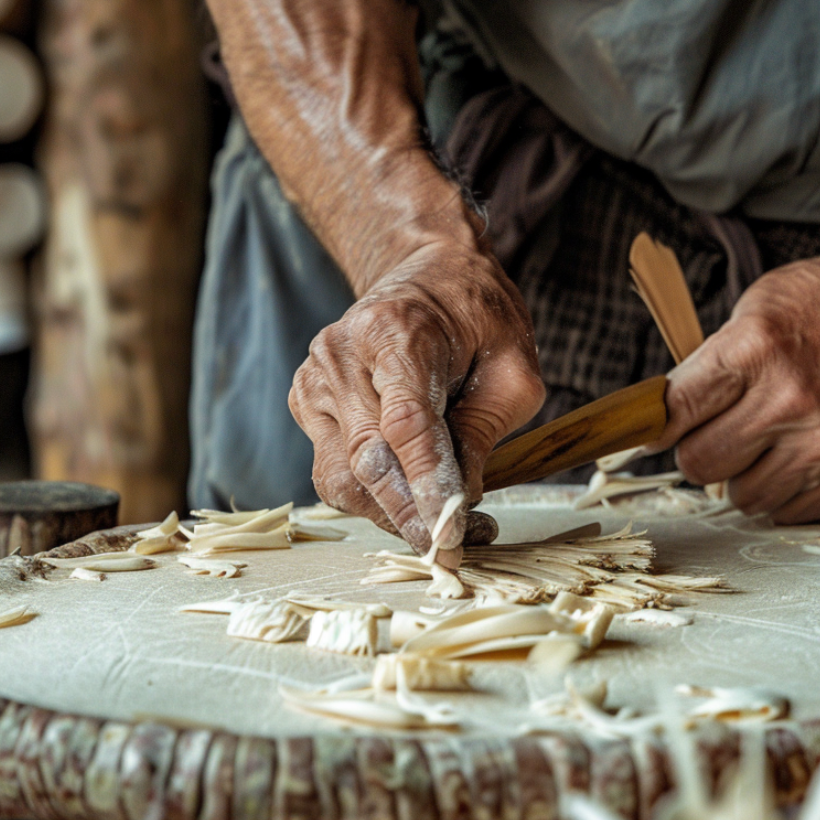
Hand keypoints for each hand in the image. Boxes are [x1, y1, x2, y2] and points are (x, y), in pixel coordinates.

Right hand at [289, 241, 544, 561]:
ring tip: (447, 522)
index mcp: (396, 329)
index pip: (405, 424)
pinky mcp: (306, 401)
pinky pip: (333, 471)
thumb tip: (460, 496)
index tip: (451, 534)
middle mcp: (342, 354)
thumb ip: (486, 427)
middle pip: (367, 460)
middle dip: (412, 516)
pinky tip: (414, 497)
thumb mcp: (513, 363)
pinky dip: (373, 498)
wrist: (427, 273)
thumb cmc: (477, 314)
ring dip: (393, 515)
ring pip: (343, 478)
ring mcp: (315, 379)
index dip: (427, 485)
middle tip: (458, 546)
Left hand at [651, 251, 819, 521]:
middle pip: (701, 463)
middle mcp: (789, 400)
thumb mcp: (762, 305)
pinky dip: (781, 493)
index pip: (678, 409)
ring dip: (741, 478)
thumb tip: (669, 413)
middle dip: (699, 452)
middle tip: (717, 435)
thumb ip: (715, 358)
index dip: (657, 425)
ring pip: (742, 497)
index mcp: (757, 348)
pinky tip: (793, 460)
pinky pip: (789, 510)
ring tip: (762, 447)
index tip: (656, 431)